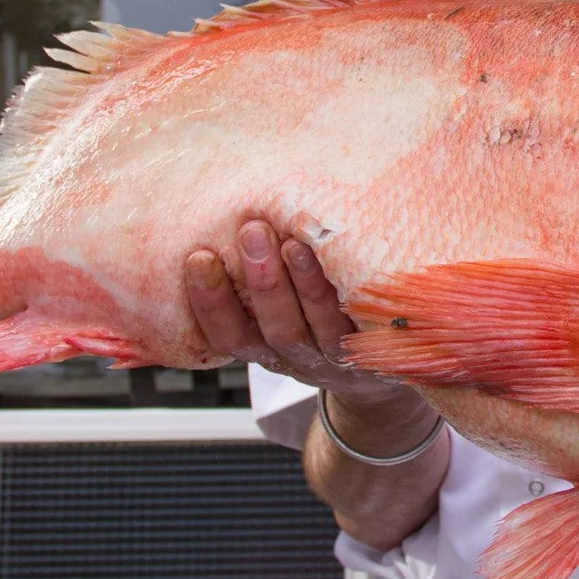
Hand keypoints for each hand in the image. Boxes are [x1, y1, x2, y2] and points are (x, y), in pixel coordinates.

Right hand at [185, 219, 407, 405]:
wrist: (381, 369)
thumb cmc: (316, 319)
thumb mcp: (281, 305)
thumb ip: (257, 272)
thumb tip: (230, 209)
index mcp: (262, 349)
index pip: (226, 334)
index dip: (209, 301)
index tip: (198, 257)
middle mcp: (295, 359)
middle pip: (271, 329)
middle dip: (260, 281)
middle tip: (251, 232)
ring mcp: (334, 359)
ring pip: (314, 329)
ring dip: (302, 285)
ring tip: (295, 243)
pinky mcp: (370, 352)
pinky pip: (358, 331)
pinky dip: (347, 299)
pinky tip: (348, 263)